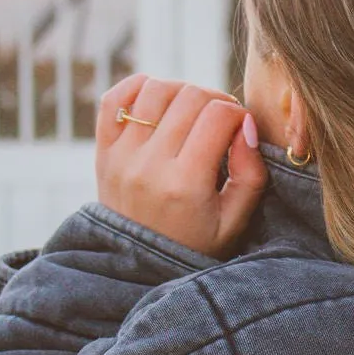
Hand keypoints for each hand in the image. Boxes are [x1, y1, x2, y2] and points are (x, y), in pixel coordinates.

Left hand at [96, 74, 268, 258]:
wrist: (140, 266)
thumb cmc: (196, 244)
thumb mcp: (235, 221)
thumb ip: (250, 175)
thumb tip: (246, 125)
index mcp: (185, 184)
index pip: (218, 116)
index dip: (238, 113)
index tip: (240, 129)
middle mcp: (149, 166)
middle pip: (189, 96)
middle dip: (215, 100)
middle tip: (221, 120)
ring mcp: (121, 156)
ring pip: (154, 89)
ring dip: (180, 91)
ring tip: (191, 111)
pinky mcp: (103, 152)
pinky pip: (113, 99)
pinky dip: (137, 88)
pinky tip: (157, 101)